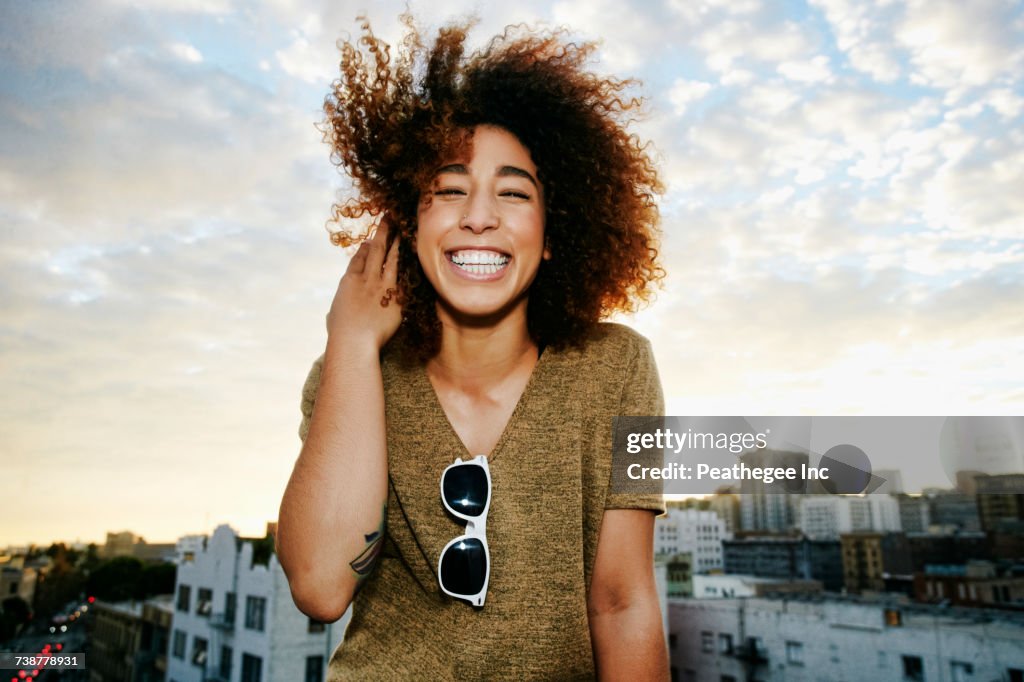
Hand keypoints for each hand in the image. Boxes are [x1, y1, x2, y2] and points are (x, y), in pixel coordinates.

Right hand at [325, 217, 401, 351]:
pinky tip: (414, 255)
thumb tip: (333, 315)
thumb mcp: (333, 317)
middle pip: (376, 250)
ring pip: (392, 258)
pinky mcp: (397, 296)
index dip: (365, 248)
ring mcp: (382, 285)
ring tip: (404, 230)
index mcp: (349, 281)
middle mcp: (366, 278)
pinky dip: (409, 264)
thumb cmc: (341, 334)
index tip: (370, 241)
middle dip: (383, 232)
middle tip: (389, 218)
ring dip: (399, 242)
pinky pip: (405, 276)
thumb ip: (337, 311)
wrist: (354, 340)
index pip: (359, 258)